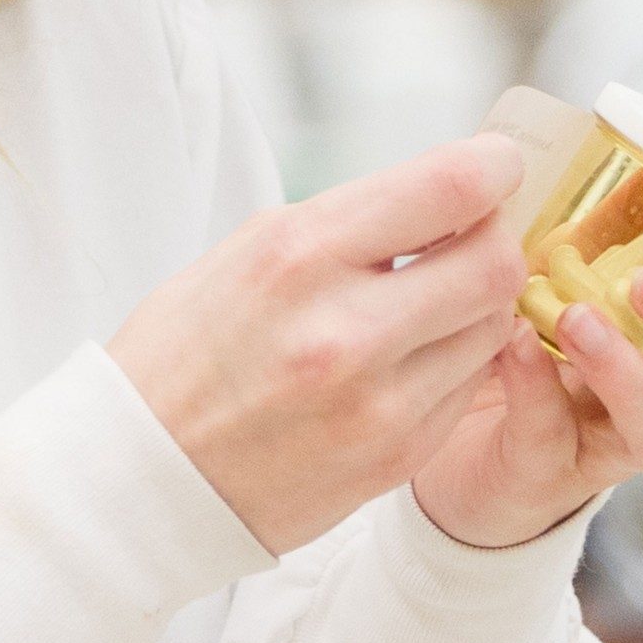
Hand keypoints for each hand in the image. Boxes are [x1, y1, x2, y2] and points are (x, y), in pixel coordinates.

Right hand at [108, 135, 526, 554]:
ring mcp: (379, 403)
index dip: (495, 166)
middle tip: (472, 237)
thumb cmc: (190, 352)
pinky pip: (468, 385)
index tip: (498, 166)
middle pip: (496, 262)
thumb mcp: (250, 251)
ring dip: (477, 303)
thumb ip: (356, 221)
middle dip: (496, 238)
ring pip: (493, 326)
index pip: (451, 188)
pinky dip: (455, 359)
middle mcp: (346, 331)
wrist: (144, 477)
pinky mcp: (399, 455)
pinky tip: (410, 358)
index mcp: (298, 256)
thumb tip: (453, 192)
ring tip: (430, 303)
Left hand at [413, 220, 642, 547]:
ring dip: (628, 371)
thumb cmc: (537, 331)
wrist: (456, 422)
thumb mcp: (575, 269)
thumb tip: (614, 153)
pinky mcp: (549, 473)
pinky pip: (554, 443)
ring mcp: (618, 444)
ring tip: (576, 317)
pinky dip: (535, 390)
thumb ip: (604, 224)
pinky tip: (512, 343)